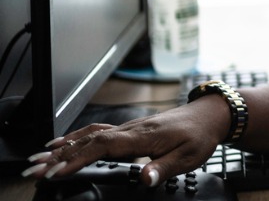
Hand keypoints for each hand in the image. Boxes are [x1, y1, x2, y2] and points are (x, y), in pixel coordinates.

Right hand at [21, 95, 228, 186]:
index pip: (103, 147)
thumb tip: (145, 179)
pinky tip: (62, 144)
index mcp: (143, 137)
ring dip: (62, 147)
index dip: (79, 158)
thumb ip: (164, 168)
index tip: (58, 171)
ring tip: (38, 159)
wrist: (209, 115)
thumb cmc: (199, 136)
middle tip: (34, 170)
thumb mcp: (189, 157)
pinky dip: (75, 138)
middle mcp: (131, 130)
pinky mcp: (129, 130)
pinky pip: (96, 132)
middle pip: (87, 140)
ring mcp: (128, 128)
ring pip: (88, 135)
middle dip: (59, 156)